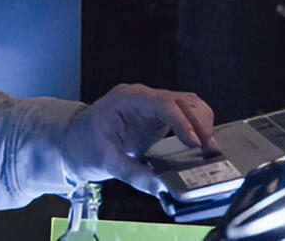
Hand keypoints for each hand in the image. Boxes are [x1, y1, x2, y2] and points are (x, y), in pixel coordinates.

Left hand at [61, 83, 217, 194]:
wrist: (75, 141)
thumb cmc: (85, 145)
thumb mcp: (106, 162)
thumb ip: (133, 174)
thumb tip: (159, 187)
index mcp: (127, 99)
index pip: (163, 104)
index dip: (183, 122)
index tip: (195, 142)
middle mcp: (143, 97)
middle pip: (182, 100)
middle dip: (200, 123)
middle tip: (210, 150)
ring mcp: (152, 104)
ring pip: (188, 104)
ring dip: (202, 123)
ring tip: (210, 149)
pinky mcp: (159, 115)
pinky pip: (185, 114)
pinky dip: (197, 126)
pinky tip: (202, 144)